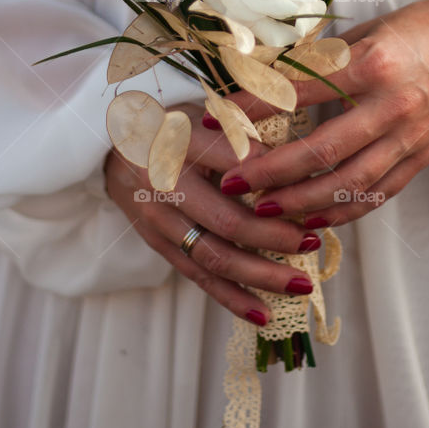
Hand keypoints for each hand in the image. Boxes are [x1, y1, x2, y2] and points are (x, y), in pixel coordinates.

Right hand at [103, 102, 323, 325]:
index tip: (312, 187)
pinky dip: (233, 298)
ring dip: (262, 275)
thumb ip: (244, 131)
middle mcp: (167, 183)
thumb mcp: (205, 113)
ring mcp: (160, 219)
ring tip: (302, 283)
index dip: (277, 178)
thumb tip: (296, 156)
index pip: (238, 163)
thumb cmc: (174, 124)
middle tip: (313, 241)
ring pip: (215, 257)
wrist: (115, 143)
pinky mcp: (158, 244)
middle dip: (277, 237)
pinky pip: (199, 277)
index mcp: (181, 141)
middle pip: (228, 221)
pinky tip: (265, 313)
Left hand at [219, 0, 428, 225]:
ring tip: (262, 208)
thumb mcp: (367, 31)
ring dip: (301, 201)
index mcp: (372, 64)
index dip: (252, 107)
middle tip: (229, 181)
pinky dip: (344, 210)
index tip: (216, 120)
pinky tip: (313, 218)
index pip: (298, 91)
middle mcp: (391, 105)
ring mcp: (410, 137)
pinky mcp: (423, 157)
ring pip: (348, 182)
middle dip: (270, 171)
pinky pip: (379, 193)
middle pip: (320, 150)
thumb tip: (264, 77)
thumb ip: (321, 61)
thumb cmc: (422, 27)